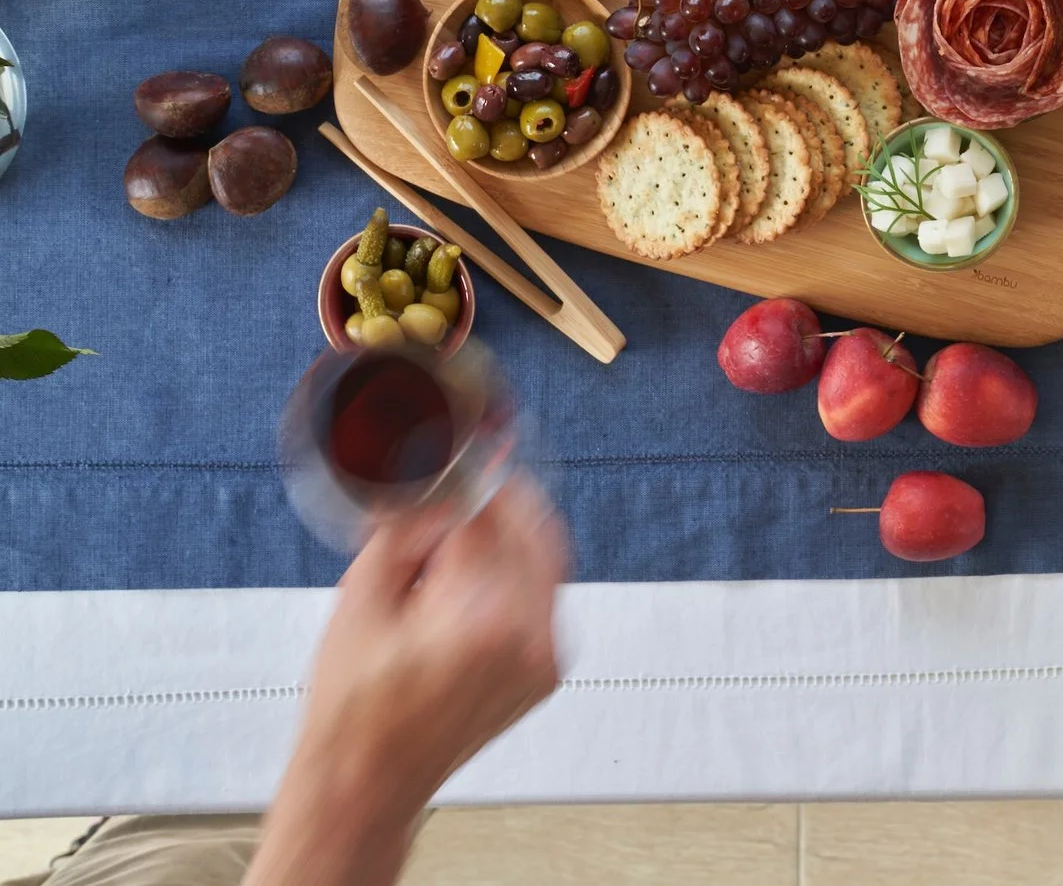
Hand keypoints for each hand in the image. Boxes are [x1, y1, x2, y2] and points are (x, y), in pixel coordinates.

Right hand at [244, 479, 569, 885]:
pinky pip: (543, 593)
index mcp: (482, 617)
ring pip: (545, 555)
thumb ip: (409, 525)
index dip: (468, 469)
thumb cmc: (352, 705)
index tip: (454, 442)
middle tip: (460, 472)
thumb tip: (435, 469)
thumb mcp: (362, 597)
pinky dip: (515, 569)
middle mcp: (529, 635)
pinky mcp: (548, 667)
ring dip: (509, 528)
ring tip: (455, 531)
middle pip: (532, 524)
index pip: (490, 511)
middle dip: (496, 492)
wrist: (368, 783)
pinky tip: (468, 576)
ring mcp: (546, 655)